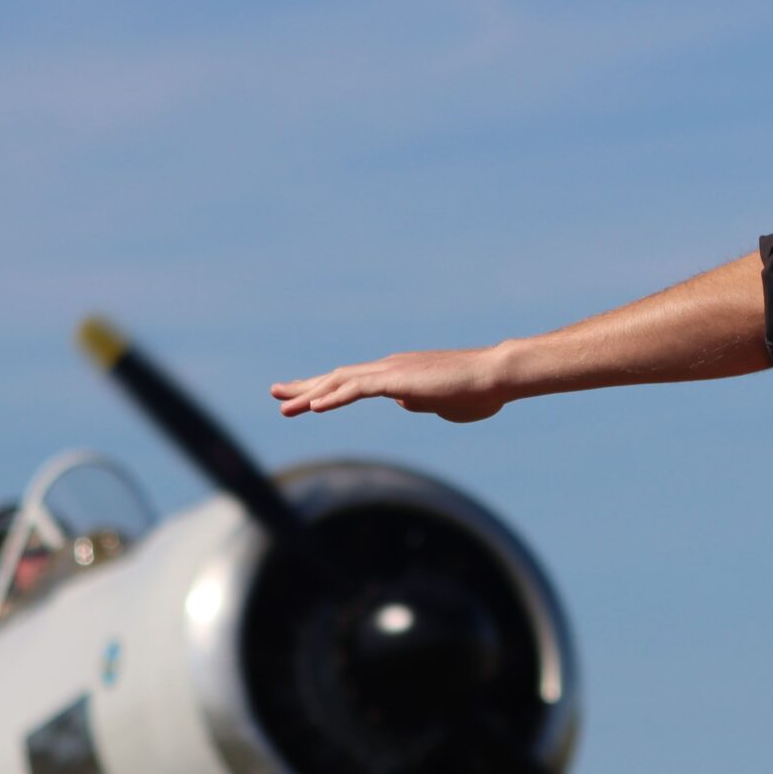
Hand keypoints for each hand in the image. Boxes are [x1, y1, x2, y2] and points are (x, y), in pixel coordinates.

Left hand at [270, 346, 516, 421]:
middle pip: (337, 376)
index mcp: (398, 373)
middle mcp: (389, 367)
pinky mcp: (400, 380)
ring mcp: (392, 371)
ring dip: (310, 393)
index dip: (324, 388)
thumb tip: (404, 402)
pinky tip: (314, 406)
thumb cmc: (477, 391)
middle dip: (305, 387)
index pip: (352, 380)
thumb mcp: (440, 403)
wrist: (496, 376)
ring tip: (285, 405)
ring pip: (341, 381)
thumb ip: (419, 401)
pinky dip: (334, 397)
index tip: (301, 397)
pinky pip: (358, 389)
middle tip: (277, 394)